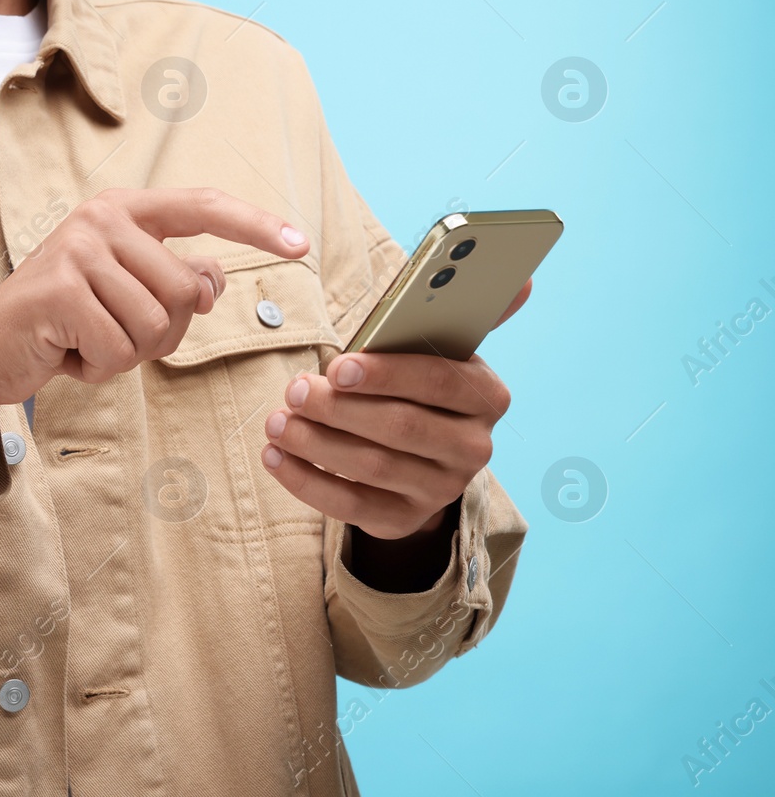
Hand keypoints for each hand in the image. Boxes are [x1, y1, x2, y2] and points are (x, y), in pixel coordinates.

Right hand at [0, 187, 309, 431]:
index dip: (256, 225)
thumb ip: (173, 279)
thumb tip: (212, 281)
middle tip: (110, 334)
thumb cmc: (63, 323)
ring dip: (125, 354)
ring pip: (155, 324)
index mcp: (124, 209)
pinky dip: (97, 367)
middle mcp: (101, 217)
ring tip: (84, 342)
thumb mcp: (126, 295)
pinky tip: (66, 354)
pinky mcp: (59, 290)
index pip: (203, 206)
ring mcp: (77, 249)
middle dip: (159, 334)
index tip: (302, 244)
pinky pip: (117, 347)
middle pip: (185, 291)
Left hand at [258, 278, 531, 540]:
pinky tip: (274, 458)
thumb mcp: (434, 350)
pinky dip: (306, 482)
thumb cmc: (414, 385)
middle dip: (340, 408)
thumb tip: (522, 279)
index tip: (336, 366)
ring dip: (316, 443)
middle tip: (293, 391)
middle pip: (402, 427)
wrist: (421, 458)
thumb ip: (460, 313)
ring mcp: (441, 488)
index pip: (439, 382)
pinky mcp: (403, 518)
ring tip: (277, 422)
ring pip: (372, 466)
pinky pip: (350, 505)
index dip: (385, 374)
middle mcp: (474, 447)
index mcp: (486, 395)